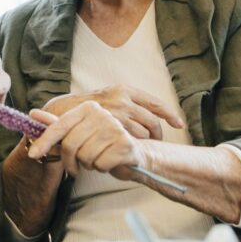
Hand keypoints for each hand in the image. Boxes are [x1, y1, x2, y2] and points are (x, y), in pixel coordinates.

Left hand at [26, 103, 145, 179]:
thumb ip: (58, 125)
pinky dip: (103, 168)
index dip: (45, 142)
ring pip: (86, 157)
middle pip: (71, 145)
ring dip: (89, 165)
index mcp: (88, 108)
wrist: (137, 152)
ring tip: (98, 159)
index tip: (33, 154)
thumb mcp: (80, 133)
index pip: (60, 126)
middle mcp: (102, 114)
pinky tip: (110, 162)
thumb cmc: (104, 144)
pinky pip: (100, 164)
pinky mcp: (125, 144)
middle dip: (70, 162)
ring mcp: (115, 128)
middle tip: (76, 167)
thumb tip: (33, 114)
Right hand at [44, 86, 184, 139]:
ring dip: (142, 144)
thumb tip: (148, 113)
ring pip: (142, 135)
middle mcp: (123, 100)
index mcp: (125, 90)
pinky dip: (130, 148)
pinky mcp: (108, 129)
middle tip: (156, 143)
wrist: (61, 113)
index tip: (179, 124)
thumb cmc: (86, 108)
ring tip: (137, 148)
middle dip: (157, 135)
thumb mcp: (107, 97)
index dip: (170, 115)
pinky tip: (126, 151)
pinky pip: (128, 142)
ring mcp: (115, 115)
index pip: (155, 103)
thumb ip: (125, 103)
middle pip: (152, 122)